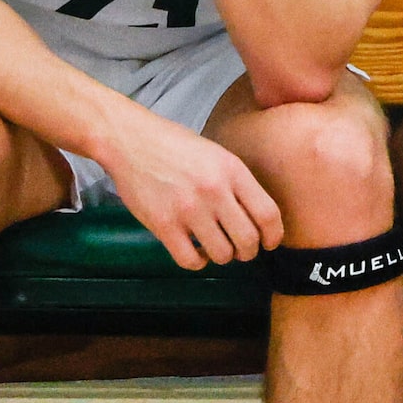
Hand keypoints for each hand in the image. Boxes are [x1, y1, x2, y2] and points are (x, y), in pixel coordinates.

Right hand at [99, 108, 283, 269]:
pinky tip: (195, 252)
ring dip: (223, 257)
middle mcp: (213, 191)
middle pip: (247, 239)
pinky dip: (198, 262)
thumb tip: (254, 218)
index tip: (268, 242)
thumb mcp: (216, 155)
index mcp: (231, 171)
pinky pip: (190, 259)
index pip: (268, 215)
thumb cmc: (173, 145)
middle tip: (241, 249)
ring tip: (215, 248)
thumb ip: (237, 183)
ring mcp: (187, 209)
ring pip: (221, 253)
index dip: (273, 236)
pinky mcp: (162, 224)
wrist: (129, 140)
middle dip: (248, 251)